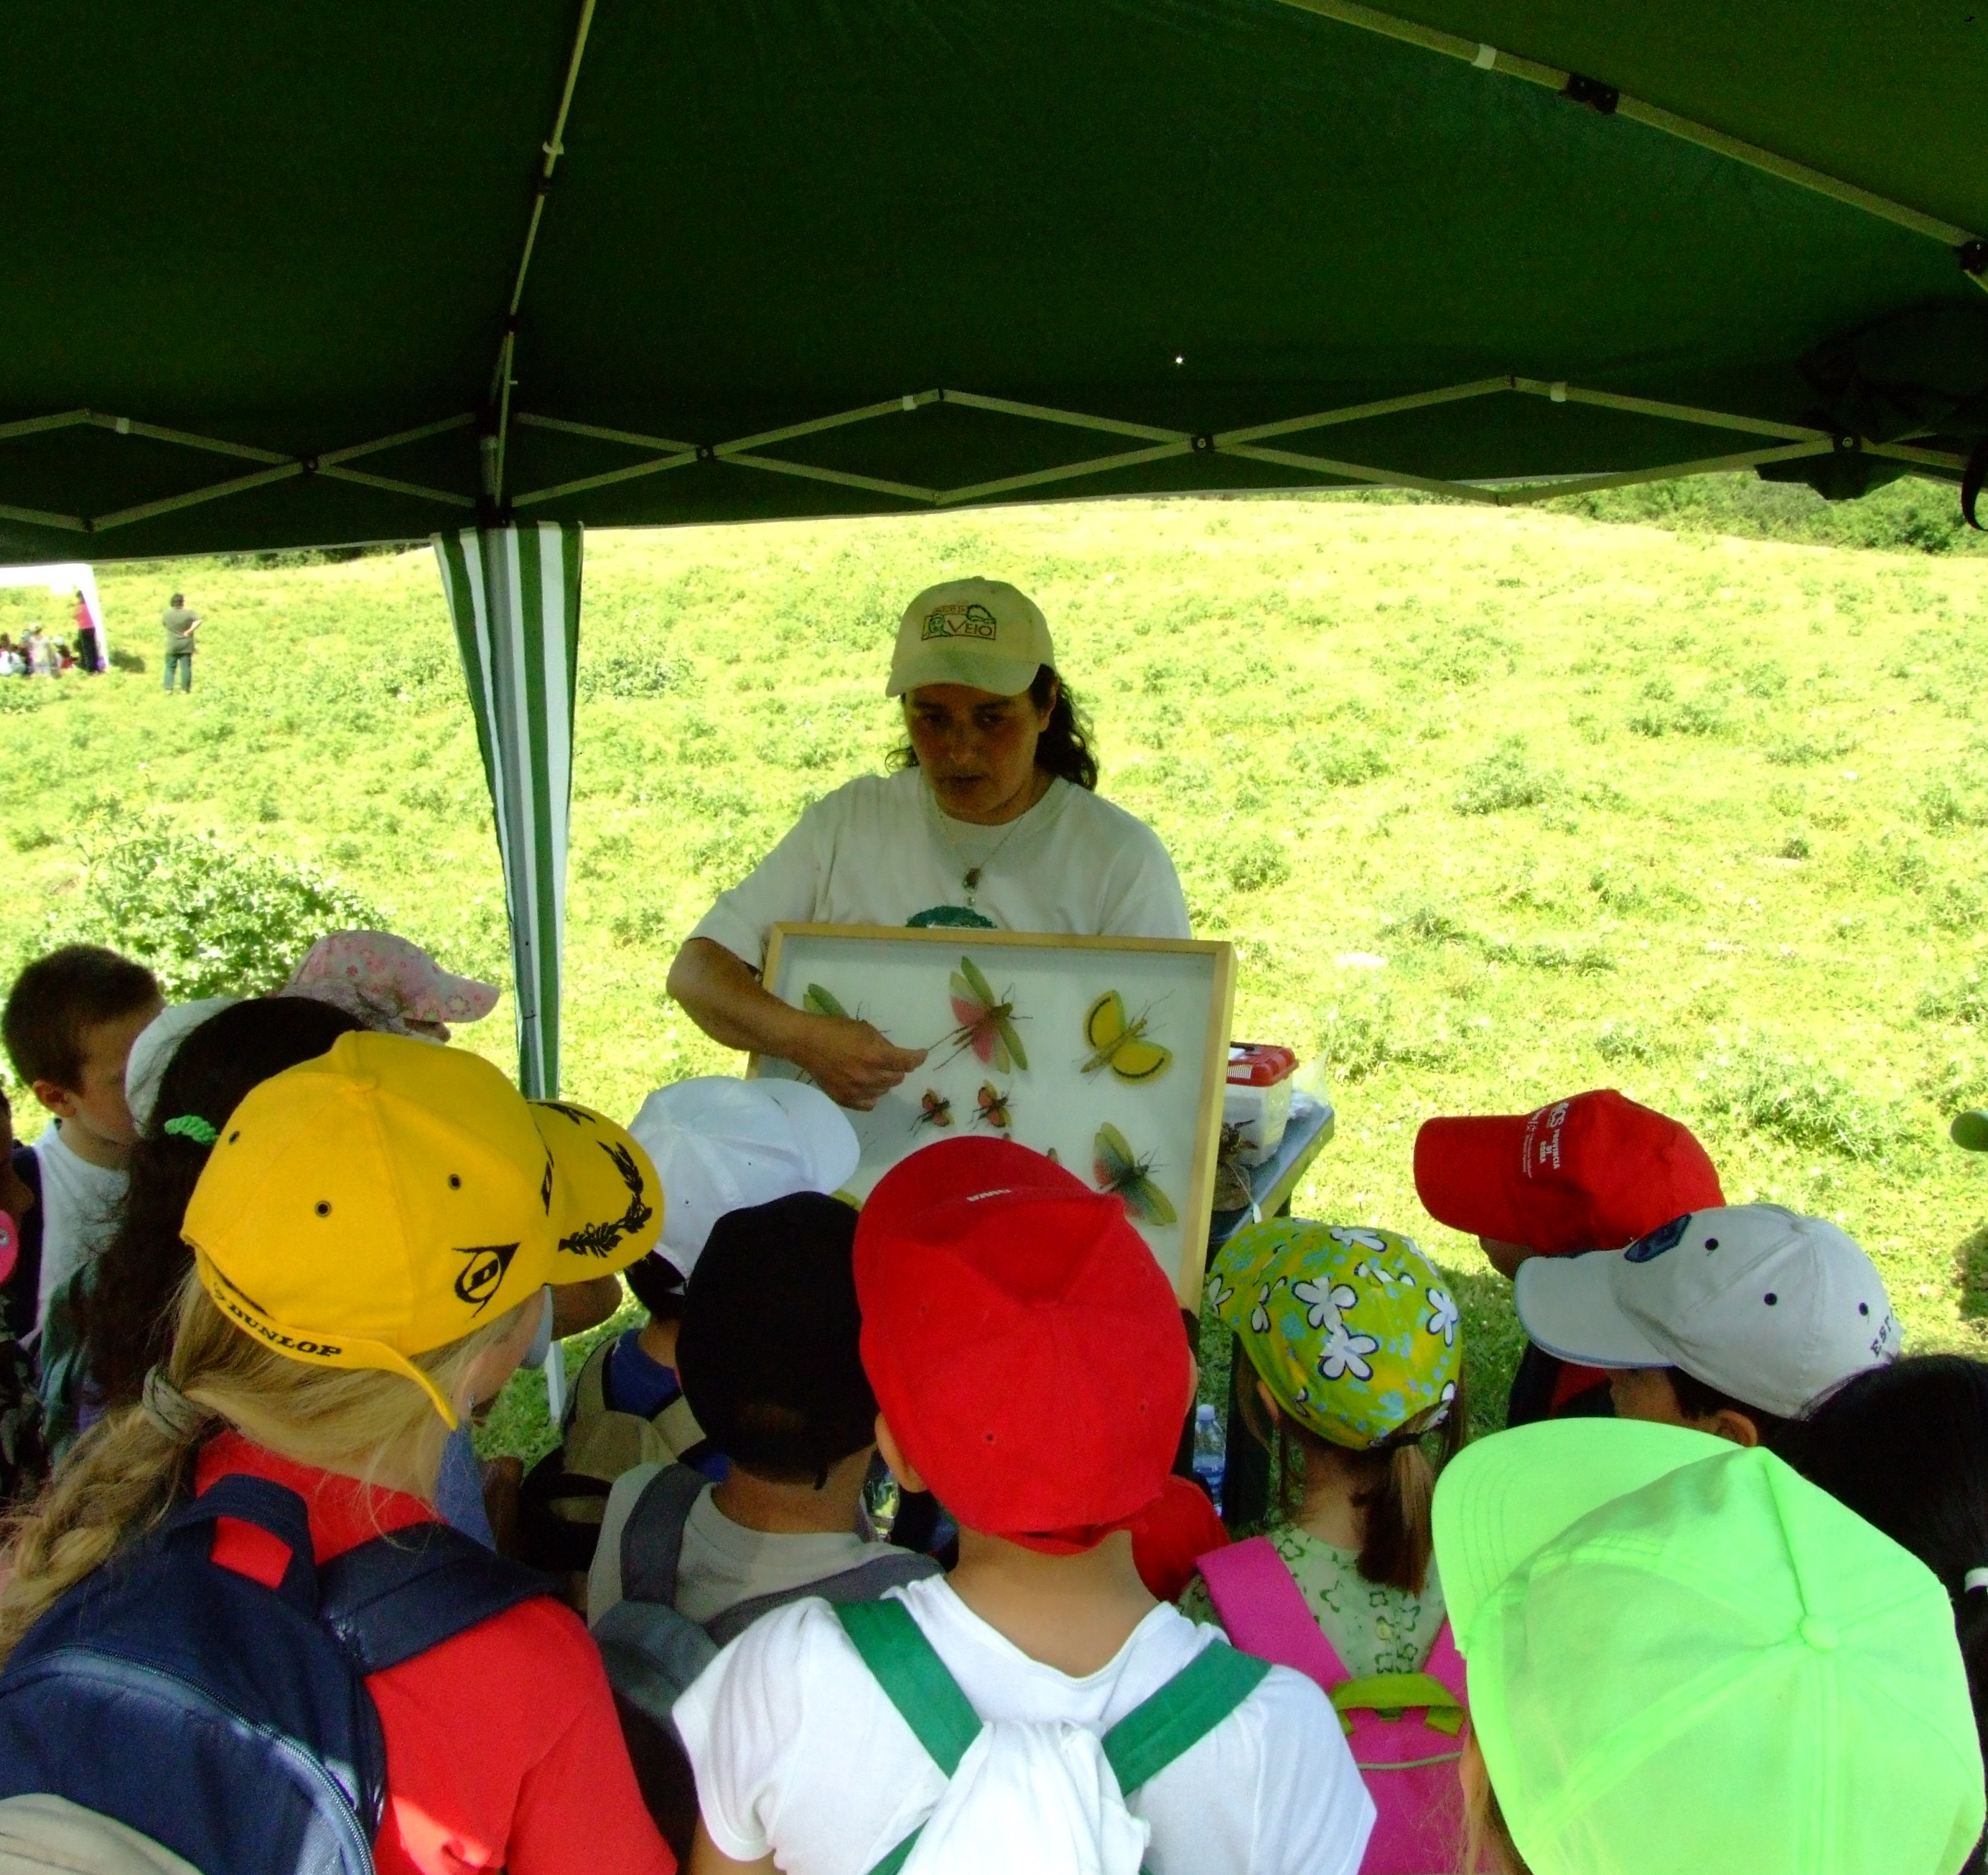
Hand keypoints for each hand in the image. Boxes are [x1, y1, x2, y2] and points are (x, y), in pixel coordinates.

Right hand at [789, 1015, 925, 1109]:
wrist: (806, 1042)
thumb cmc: (836, 1030)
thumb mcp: (865, 1029)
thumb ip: (883, 1044)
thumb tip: (895, 1056)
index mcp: (876, 1055)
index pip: (907, 1063)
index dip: (918, 1058)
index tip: (921, 1055)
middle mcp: (869, 1076)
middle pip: (898, 1078)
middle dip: (897, 1068)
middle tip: (888, 1060)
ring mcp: (857, 1090)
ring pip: (885, 1091)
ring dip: (884, 1081)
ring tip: (872, 1071)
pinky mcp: (845, 1099)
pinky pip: (869, 1104)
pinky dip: (872, 1096)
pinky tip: (865, 1086)